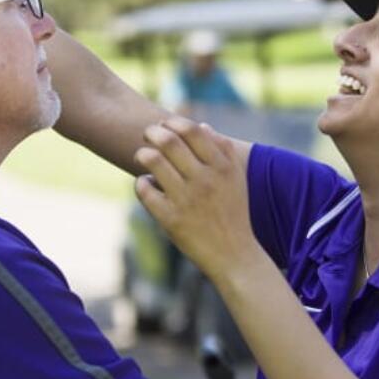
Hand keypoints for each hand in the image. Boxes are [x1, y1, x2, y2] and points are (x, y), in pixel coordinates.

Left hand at [134, 117, 258, 279]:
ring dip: (143, 154)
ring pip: (153, 161)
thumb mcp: (237, 179)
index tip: (165, 125)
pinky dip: (141, 183)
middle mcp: (204, 181)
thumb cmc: (234, 214)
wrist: (234, 255)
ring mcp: (186, 200)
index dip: (173, 122)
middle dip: (152, 132)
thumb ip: (224, 150)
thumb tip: (202, 126)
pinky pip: (145, 190)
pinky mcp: (171, 219)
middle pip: (169, 141)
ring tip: (142, 156)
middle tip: (147, 135)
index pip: (192, 131)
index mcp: (222, 168)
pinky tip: (147, 185)